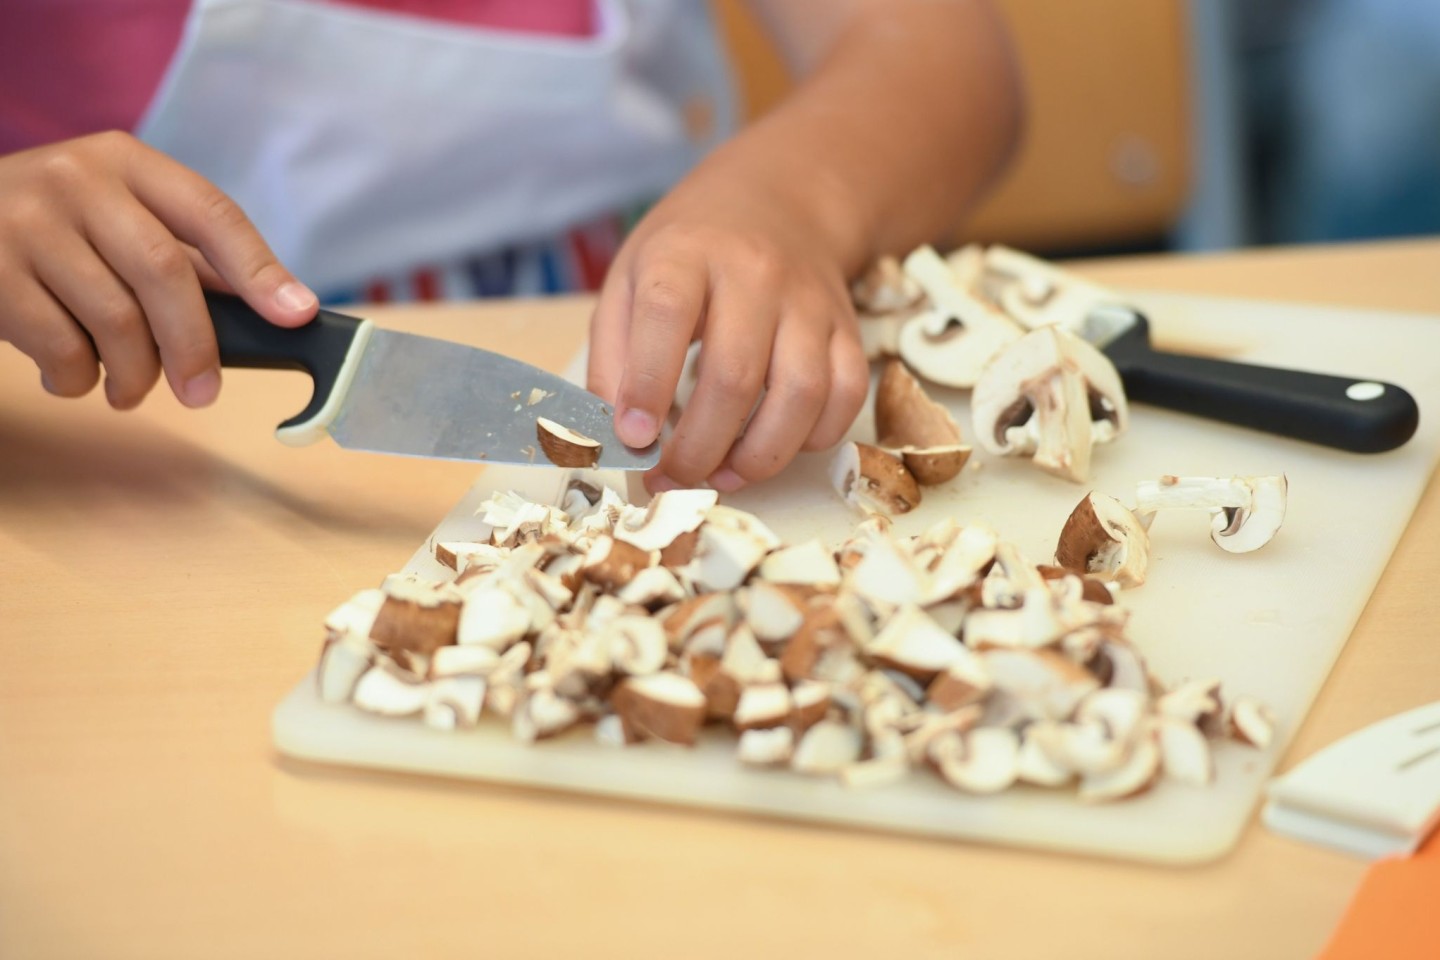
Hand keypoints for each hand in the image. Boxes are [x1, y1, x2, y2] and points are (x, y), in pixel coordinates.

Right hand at [0, 131, 316, 409]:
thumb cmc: (56, 231)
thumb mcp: (117, 219)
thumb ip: (183, 259)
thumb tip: (274, 313)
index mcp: (128, 163)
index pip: (212, 213)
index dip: (259, 269)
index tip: (297, 315)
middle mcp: (78, 180)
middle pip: (164, 272)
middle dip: (195, 345)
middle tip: (202, 393)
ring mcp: (27, 221)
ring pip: (113, 319)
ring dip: (134, 374)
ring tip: (130, 389)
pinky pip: (59, 345)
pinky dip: (79, 378)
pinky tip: (75, 376)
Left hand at [587, 162, 868, 493]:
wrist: (778, 203)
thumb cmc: (690, 254)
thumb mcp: (629, 279)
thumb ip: (612, 356)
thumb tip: (618, 435)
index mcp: (686, 253)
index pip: (667, 315)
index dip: (647, 385)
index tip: (634, 438)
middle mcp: (756, 273)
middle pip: (734, 375)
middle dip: (698, 449)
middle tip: (672, 479)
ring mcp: (809, 303)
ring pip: (801, 395)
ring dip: (758, 456)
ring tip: (722, 476)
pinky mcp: (847, 329)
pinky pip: (845, 397)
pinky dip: (813, 439)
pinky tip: (773, 446)